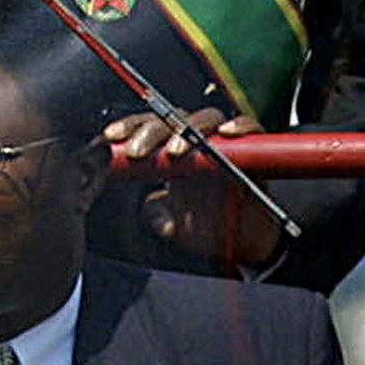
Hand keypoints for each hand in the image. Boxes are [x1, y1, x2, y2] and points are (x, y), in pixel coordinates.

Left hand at [103, 107, 282, 270]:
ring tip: (175, 152)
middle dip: (150, 131)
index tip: (111, 136)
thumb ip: (155, 213)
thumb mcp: (172, 224)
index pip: (149, 127)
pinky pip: (250, 127)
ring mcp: (224, 144)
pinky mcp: (253, 151)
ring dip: (188, 129)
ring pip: (206, 118)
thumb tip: (147, 206)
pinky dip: (241, 125)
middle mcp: (197, 142)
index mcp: (172, 153)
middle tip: (137, 153)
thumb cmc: (206, 229)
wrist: (245, 246)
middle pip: (172, 118)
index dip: (130, 127)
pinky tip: (226, 132)